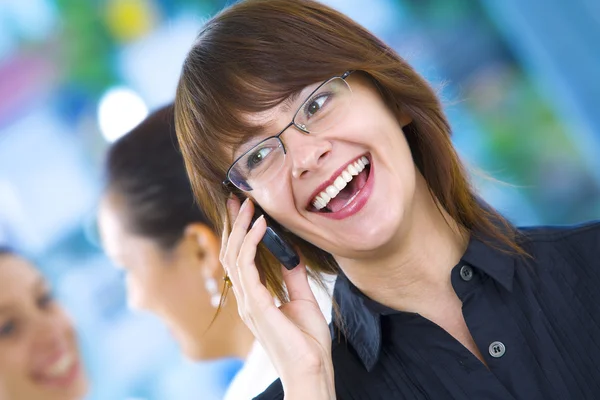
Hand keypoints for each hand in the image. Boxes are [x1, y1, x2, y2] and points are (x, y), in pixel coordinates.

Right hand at [222, 197, 334, 398]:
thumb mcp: (302, 300)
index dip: (240, 233)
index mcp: (254, 299)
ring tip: (250, 206)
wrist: (311, 371)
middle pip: (231, 253)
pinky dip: (251, 243)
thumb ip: (293, 277)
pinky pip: (247, 267)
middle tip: (240, 199)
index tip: (246, 210)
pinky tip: (262, 226)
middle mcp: (246, 299)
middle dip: (235, 224)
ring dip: (241, 227)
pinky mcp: (256, 305)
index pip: (240, 259)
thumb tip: (290, 253)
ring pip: (234, 256)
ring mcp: (248, 302)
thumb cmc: (307, 343)